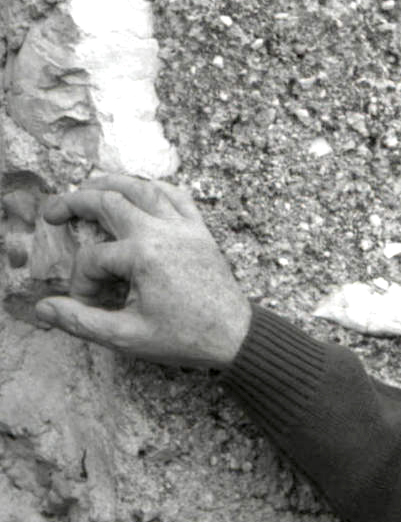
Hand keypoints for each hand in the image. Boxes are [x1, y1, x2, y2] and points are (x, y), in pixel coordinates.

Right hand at [34, 175, 252, 369]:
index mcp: (144, 256)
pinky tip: (139, 192)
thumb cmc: (186, 338)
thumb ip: (82, 321)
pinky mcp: (200, 231)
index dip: (82, 281)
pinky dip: (154, 188)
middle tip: (53, 213)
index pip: (93, 257)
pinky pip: (177, 196)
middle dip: (75, 203)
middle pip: (108, 201)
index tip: (87, 302)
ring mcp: (185, 228)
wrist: (236, 337)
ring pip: (142, 189)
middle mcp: (163, 233)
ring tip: (86, 189)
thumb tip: (43, 309)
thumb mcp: (128, 336)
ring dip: (111, 184)